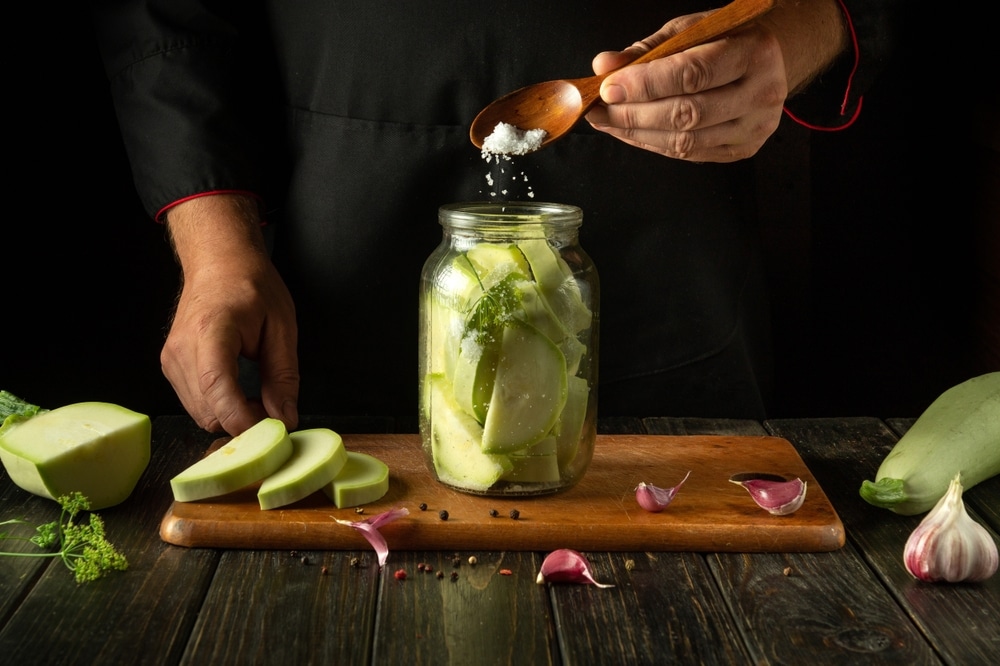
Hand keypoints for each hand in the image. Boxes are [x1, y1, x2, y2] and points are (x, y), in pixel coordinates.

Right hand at [161, 194, 298, 435]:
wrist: (219, 263)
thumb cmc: (251, 286)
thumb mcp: (281, 328)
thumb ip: (284, 376)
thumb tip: (285, 418)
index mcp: (211, 331)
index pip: (217, 388)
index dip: (243, 419)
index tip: (272, 429)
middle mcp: (181, 349)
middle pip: (208, 410)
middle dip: (244, 422)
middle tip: (275, 410)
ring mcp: (171, 359)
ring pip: (200, 413)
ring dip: (232, 417)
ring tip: (260, 398)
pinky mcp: (170, 367)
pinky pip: (195, 403)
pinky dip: (220, 408)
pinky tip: (240, 393)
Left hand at [585, 0, 846, 161]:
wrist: (776, 59)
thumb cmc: (729, 40)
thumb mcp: (692, 30)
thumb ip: (647, 50)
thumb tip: (604, 65)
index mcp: (752, 53)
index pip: (692, 74)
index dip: (645, 84)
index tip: (608, 87)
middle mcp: (760, 93)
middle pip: (687, 113)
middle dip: (634, 114)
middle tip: (600, 110)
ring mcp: (754, 127)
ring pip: (686, 141)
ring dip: (638, 134)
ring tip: (608, 123)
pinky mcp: (743, 149)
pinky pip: (690, 154)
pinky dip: (655, 144)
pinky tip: (632, 133)